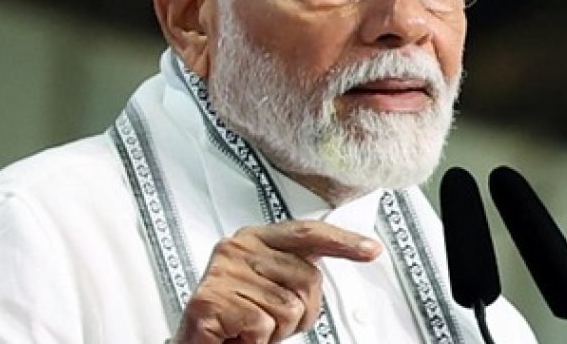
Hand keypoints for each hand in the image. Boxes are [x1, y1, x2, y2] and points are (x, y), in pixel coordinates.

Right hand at [174, 220, 381, 342]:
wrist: (195, 343)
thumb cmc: (236, 318)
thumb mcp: (272, 287)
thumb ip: (296, 271)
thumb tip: (345, 258)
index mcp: (255, 239)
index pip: (306, 233)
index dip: (342, 242)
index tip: (371, 250)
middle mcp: (237, 248)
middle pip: (307, 278)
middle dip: (299, 312)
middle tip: (268, 322)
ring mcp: (223, 273)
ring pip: (288, 308)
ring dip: (276, 331)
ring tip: (250, 329)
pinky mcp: (211, 301)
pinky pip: (262, 326)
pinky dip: (256, 342)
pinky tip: (237, 337)